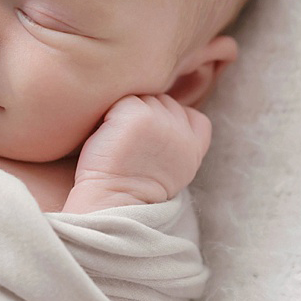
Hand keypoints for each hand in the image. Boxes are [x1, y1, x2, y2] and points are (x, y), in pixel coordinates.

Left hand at [63, 94, 211, 212]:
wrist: (113, 202)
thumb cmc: (130, 190)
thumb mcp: (171, 171)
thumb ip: (175, 144)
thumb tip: (161, 121)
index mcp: (193, 148)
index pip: (195, 117)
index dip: (173, 119)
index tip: (153, 136)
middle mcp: (182, 132)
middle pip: (163, 102)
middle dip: (144, 114)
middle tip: (126, 141)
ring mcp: (161, 121)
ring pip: (142, 98)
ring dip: (125, 112)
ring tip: (116, 139)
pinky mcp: (137, 114)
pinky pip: (121, 100)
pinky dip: (108, 114)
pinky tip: (105, 135)